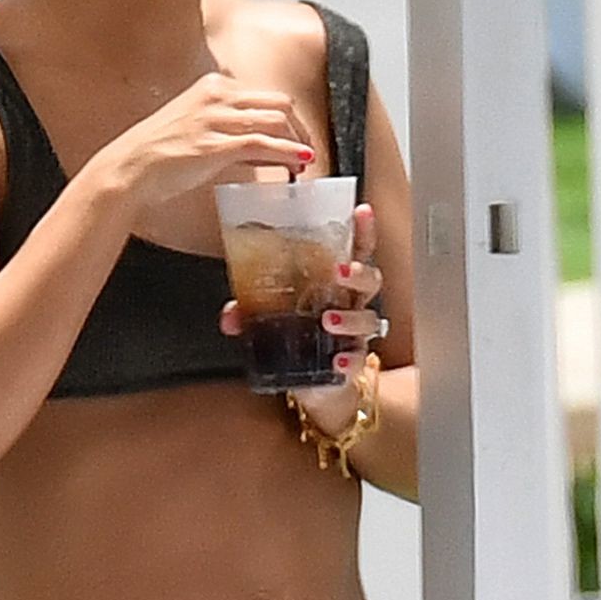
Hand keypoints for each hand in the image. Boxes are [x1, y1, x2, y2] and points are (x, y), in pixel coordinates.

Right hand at [93, 71, 316, 212]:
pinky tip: (298, 163)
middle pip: (278, 103)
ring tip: (305, 162)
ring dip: (297, 143)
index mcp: (211, 86)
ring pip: (275, 121)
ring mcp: (215, 119)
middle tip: (306, 150)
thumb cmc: (157, 153)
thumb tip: (268, 147)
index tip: (296, 138)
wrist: (129, 168)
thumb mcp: (196, 128)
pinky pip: (262, 144)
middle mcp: (215, 96)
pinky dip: (287, 153)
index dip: (288, 119)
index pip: (264, 95)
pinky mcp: (214, 145)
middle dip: (299, 128)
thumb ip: (230, 131)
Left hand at [219, 203, 385, 433]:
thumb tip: (230, 314)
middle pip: (370, 281)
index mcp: (335, 285)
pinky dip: (348, 360)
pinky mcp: (353, 363)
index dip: (362, 231)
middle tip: (339, 272)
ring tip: (328, 320)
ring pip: (368, 319)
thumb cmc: (302, 339)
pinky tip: (337, 362)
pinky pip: (358, 359)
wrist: (315, 387)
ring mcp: (355, 335)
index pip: (355, 252)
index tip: (360, 211)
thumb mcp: (273, 320)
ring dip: (350, 318)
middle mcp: (351, 305)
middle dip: (358, 273)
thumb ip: (251, 312)